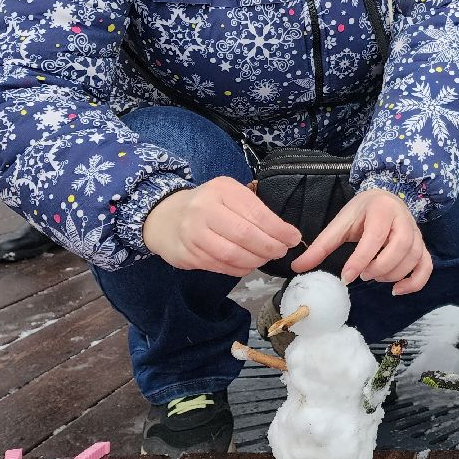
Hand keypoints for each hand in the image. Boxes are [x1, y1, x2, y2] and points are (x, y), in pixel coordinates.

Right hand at [143, 177, 302, 275]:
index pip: (256, 212)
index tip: (294, 238)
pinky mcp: (186, 254)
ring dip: (255, 260)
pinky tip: (247, 264)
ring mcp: (192, 233)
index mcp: (221, 190)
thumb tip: (286, 233)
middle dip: (269, 247)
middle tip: (281, 251)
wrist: (164, 216)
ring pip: (232, 254)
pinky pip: (220, 266)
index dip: (278, 229)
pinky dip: (239, 269)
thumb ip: (253, 209)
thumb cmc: (207, 204)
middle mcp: (204, 209)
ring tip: (265, 258)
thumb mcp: (229, 195)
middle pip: (245, 235)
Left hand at [290, 189, 430, 294]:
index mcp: (381, 210)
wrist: (384, 199)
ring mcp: (416, 233)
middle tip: (363, 274)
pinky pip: (426, 266)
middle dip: (379, 266)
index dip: (361, 259)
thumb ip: (321, 246)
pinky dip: (415, 282)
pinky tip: (396, 290)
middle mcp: (404, 219)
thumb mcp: (340, 224)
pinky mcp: (422, 246)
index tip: (346, 277)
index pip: (375, 236)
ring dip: (393, 274)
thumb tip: (297, 267)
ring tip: (373, 276)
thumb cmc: (361, 212)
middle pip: (401, 247)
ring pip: (413, 257)